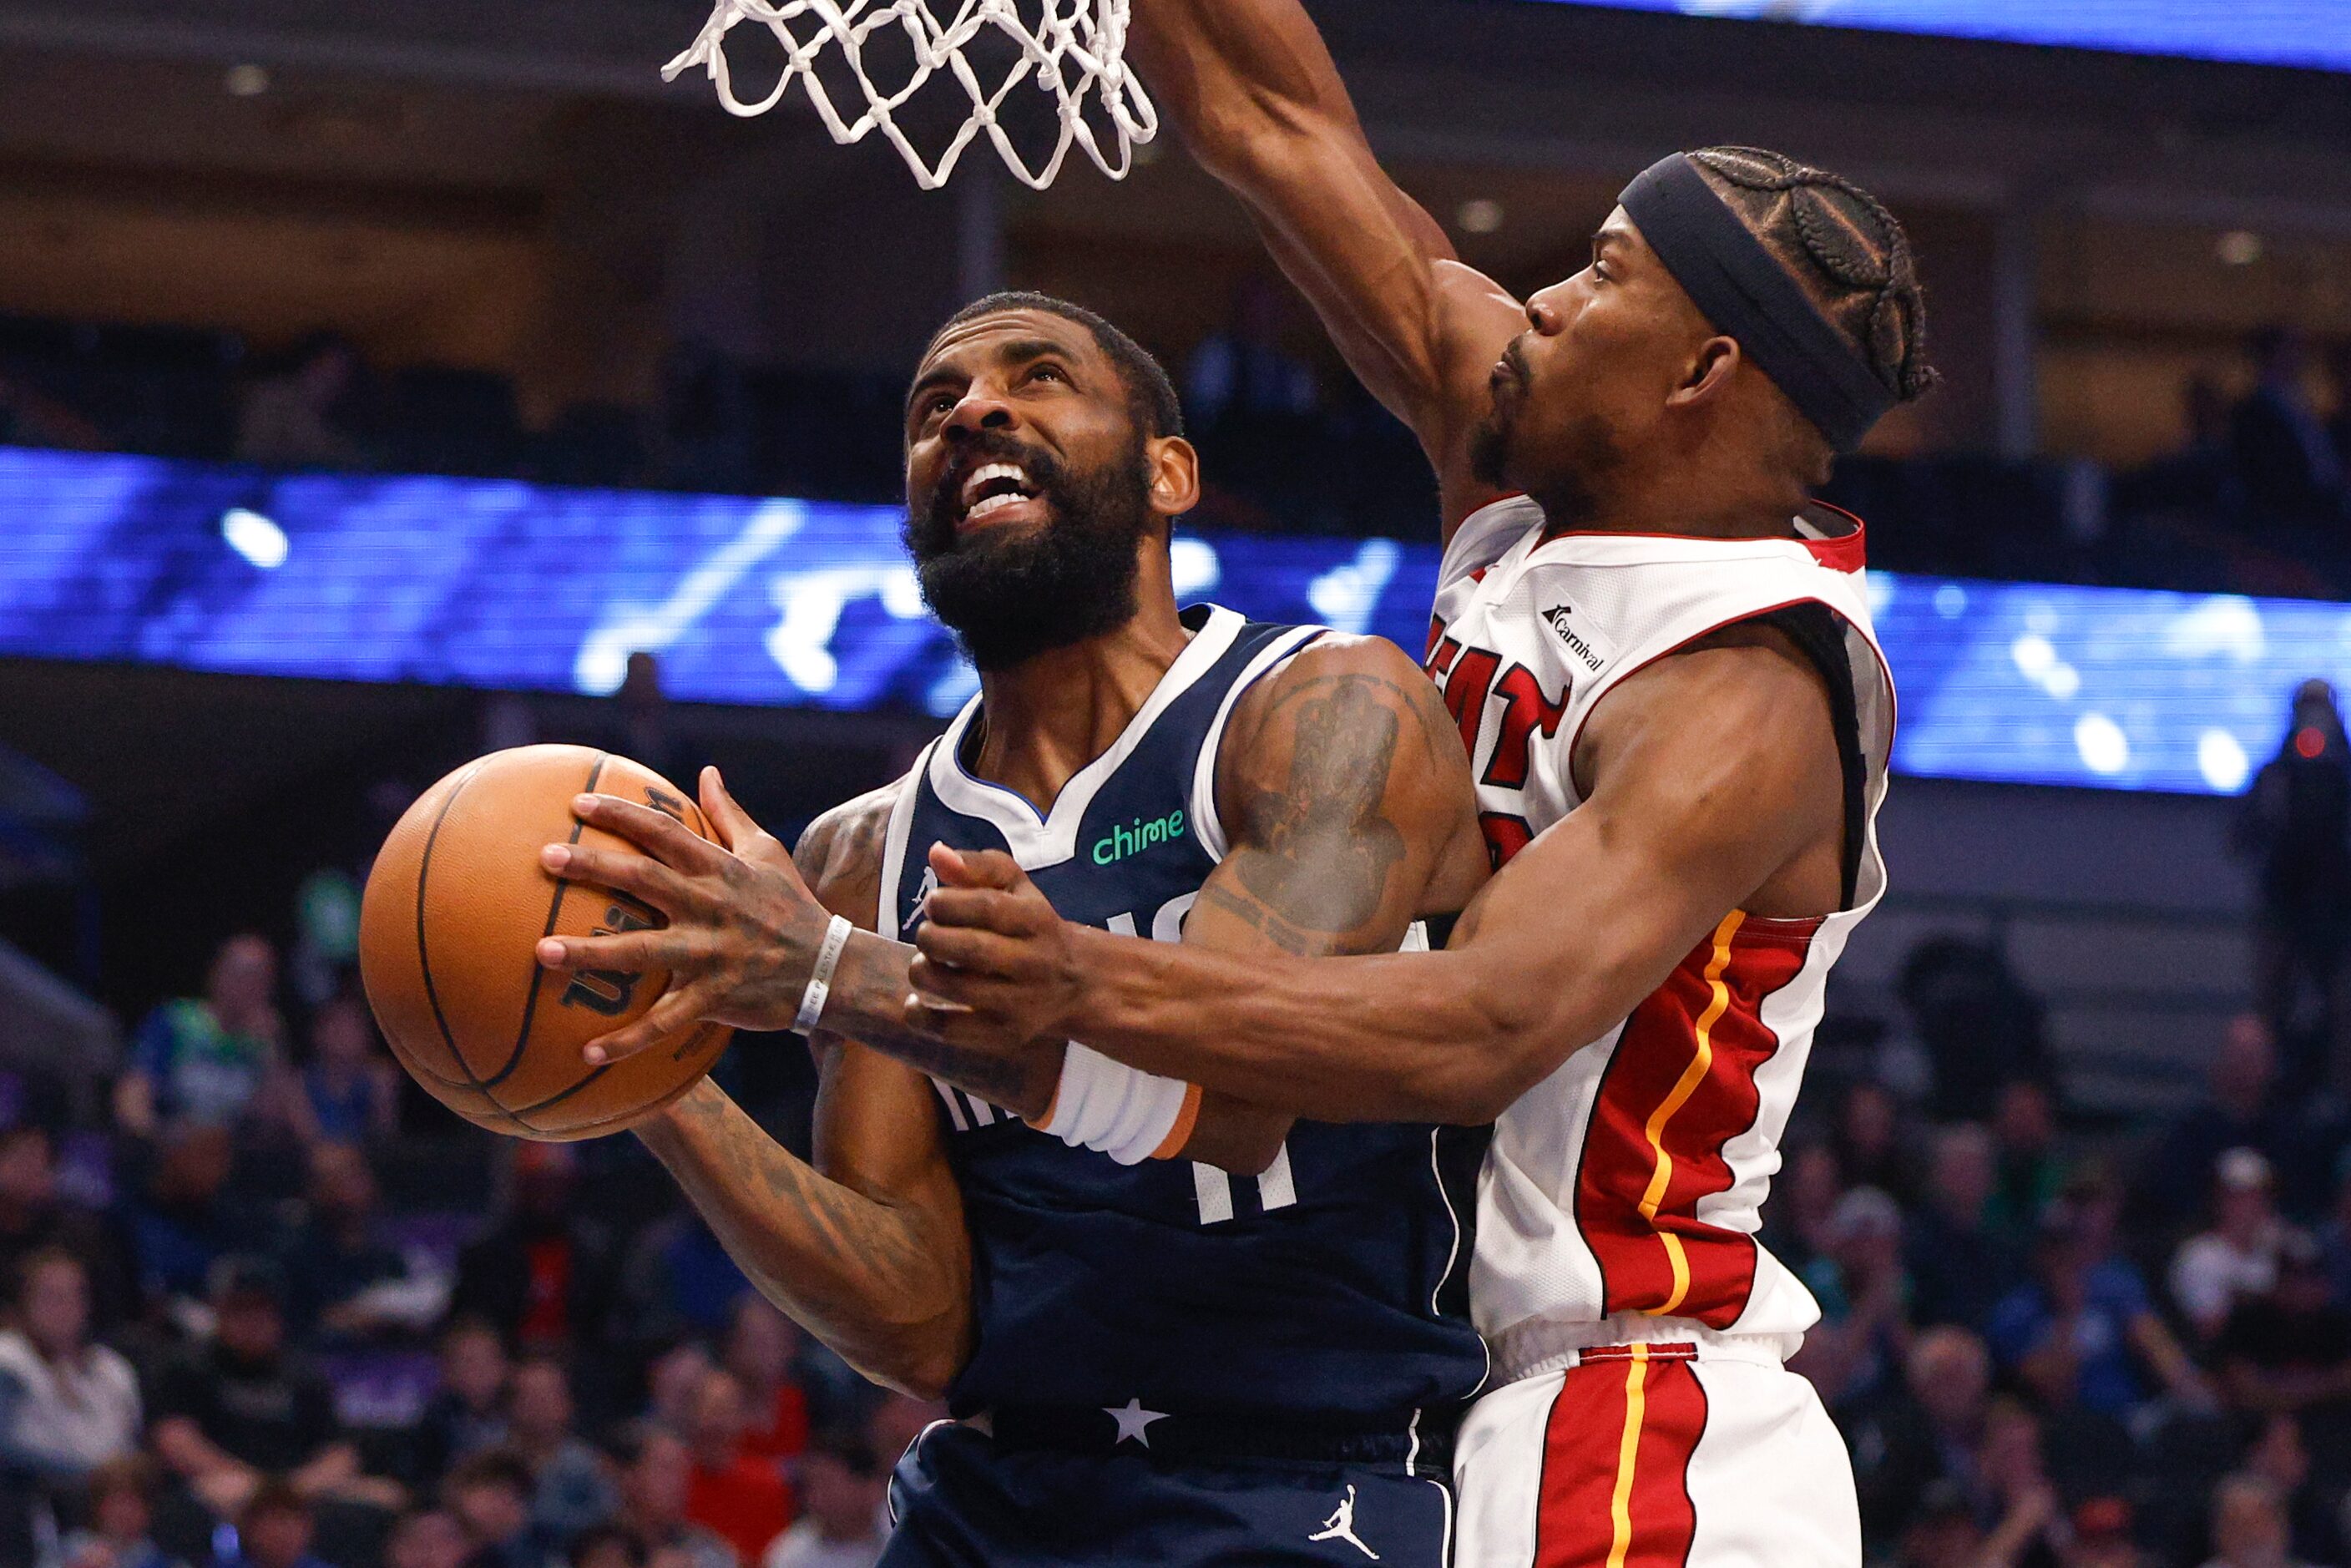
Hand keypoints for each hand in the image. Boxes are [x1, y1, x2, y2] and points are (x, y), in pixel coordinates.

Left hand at [535, 767, 833, 1062]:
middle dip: (593, 866)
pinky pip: (666, 1021)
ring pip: (643, 951)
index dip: (621, 815)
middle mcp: (711, 906)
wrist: (833, 968)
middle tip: (546, 857)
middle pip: (644, 880)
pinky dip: (629, 1040)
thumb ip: (729, 814)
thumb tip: (707, 773)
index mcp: (720, 869)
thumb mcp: (767, 852)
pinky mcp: (715, 997)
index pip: (664, 831)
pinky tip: (587, 1053)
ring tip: (540, 952)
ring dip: (591, 953)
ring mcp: (712, 953)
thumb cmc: (792, 906)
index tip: (577, 804)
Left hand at [905, 845, 1084, 1060]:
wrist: (1078, 982)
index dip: (946, 903)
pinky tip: (915, 1004)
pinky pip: (955, 1031)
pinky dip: (923, 1018)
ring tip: (922, 964)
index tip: (933, 904)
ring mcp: (1021, 1002)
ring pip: (958, 989)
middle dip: (931, 938)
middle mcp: (1033, 962)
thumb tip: (936, 853)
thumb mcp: (1016, 887)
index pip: (985, 907)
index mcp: (1036, 919)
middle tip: (926, 935)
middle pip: (970, 949)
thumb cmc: (1033, 926)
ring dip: (924, 973)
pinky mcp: (1007, 1034)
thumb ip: (977, 867)